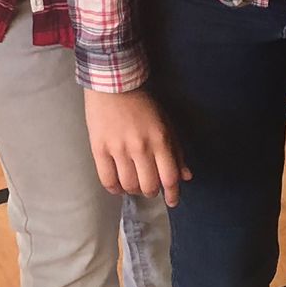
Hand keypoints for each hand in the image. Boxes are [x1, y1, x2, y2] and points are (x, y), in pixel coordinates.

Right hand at [83, 88, 190, 205]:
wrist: (113, 85)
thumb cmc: (143, 104)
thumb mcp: (166, 124)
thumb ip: (176, 151)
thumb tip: (186, 176)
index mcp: (160, 140)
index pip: (169, 177)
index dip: (173, 194)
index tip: (172, 201)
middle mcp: (140, 147)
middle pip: (148, 186)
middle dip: (151, 192)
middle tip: (150, 188)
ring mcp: (118, 149)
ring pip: (129, 185)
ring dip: (134, 190)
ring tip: (134, 184)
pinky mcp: (99, 149)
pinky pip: (107, 180)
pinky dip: (115, 189)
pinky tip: (119, 185)